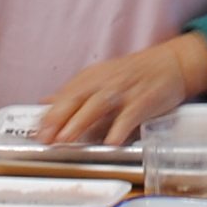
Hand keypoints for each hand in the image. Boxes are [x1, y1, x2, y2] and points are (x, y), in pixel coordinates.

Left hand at [39, 31, 206, 146]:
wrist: (170, 63)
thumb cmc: (134, 74)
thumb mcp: (100, 79)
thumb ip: (73, 94)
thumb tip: (44, 102)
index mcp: (91, 78)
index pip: (64, 96)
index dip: (48, 114)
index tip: (35, 132)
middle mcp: (104, 81)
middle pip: (76, 98)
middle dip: (58, 118)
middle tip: (45, 138)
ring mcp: (124, 90)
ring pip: (98, 105)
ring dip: (80, 122)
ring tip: (66, 140)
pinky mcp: (144, 99)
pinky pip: (129, 115)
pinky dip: (119, 129)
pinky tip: (110, 142)